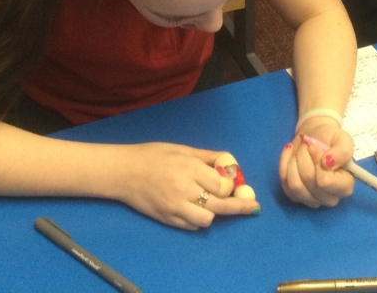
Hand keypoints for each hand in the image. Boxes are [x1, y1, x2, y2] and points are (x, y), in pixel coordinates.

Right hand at [116, 143, 259, 229]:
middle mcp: (184, 189)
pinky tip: (199, 210)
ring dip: (215, 213)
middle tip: (253, 207)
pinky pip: (192, 225)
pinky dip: (199, 219)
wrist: (123, 171)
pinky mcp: (167, 219)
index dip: (231, 185)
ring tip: (216, 206)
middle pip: (221, 204)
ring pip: (207, 219)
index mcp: (189, 168)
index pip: (222, 184)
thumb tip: (229, 164)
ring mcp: (175, 207)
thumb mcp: (182, 149)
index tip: (234, 183)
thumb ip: (207, 158)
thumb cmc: (152, 156)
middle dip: (240, 206)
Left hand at [278, 119, 353, 207]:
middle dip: (303, 156)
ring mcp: (312, 200)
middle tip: (307, 144)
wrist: (316, 138)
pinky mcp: (295, 196)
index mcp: (345, 186)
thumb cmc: (332, 140)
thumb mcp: (343, 140)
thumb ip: (342, 152)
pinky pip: (284, 182)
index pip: (324, 181)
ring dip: (293, 160)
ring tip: (299, 149)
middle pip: (308, 180)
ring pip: (294, 184)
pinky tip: (290, 152)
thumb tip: (327, 163)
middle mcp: (330, 198)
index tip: (314, 146)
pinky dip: (284, 163)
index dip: (316, 160)